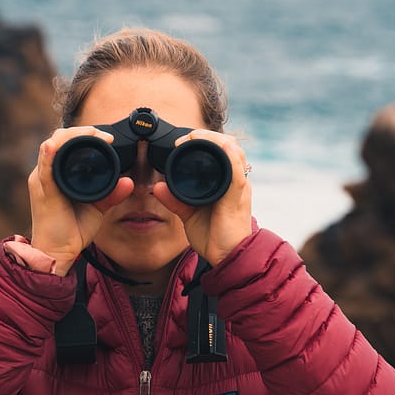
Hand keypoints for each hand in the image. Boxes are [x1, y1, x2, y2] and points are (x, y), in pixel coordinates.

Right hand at [27, 127, 134, 274]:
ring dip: (70, 137)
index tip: (108, 138)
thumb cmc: (72, 230)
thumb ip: (111, 194)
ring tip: (92, 134)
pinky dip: (48, 155)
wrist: (58, 253)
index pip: (67, 144)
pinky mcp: (43, 191)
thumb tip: (129, 182)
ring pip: (51, 146)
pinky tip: (54, 146)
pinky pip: (44, 169)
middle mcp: (46, 173)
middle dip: (81, 131)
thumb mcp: (97, 207)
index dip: (85, 134)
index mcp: (57, 173)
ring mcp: (42, 180)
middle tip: (104, 135)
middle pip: (58, 139)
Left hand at [151, 129, 252, 265]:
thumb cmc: (214, 237)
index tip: (182, 141)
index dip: (205, 140)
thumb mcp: (189, 214)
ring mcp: (238, 188)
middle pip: (229, 146)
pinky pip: (237, 172)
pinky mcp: (237, 198)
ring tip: (197, 136)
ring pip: (234, 153)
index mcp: (226, 183)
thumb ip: (175, 200)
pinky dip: (230, 157)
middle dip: (209, 136)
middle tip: (187, 136)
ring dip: (216, 140)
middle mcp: (235, 182)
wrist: (227, 258)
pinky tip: (221, 147)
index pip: (221, 152)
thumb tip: (157, 187)